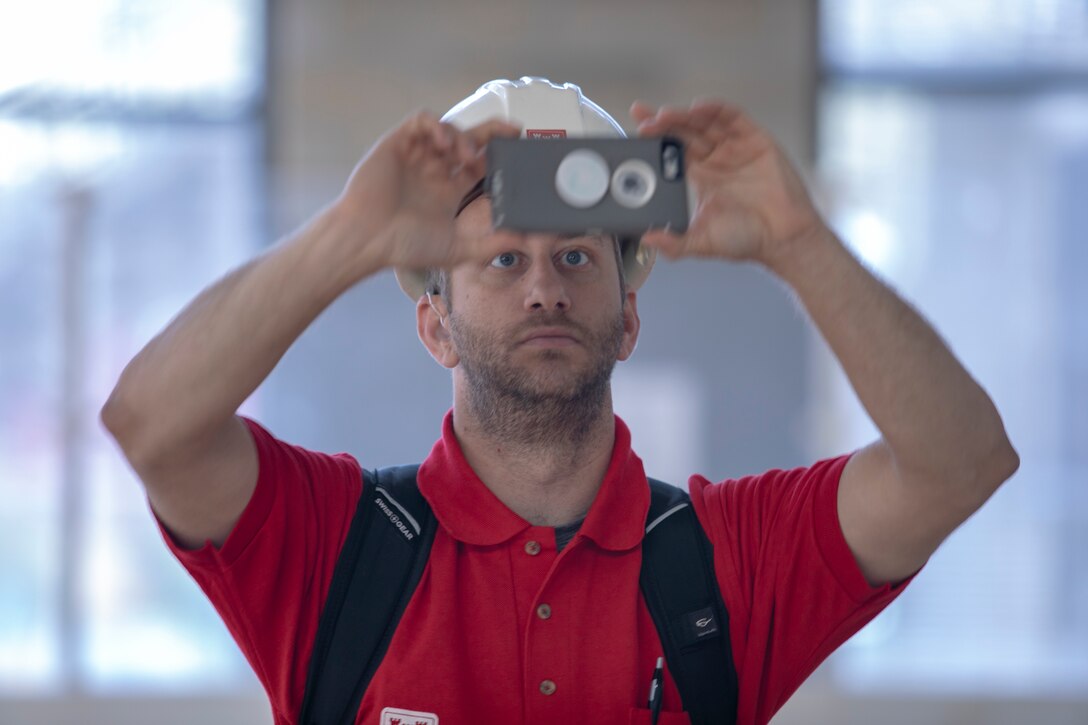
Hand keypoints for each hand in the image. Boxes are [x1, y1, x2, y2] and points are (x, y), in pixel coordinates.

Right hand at [334, 112, 519, 273]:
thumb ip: (491, 243)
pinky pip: (421, 122)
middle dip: (492, 132)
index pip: (480, 164)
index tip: (520, 152)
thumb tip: (523, 238)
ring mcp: (416, 156)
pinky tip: (445, 142)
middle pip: (469, 141)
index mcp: (448, 190)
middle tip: (514, 130)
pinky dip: (437, 125)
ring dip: (462, 136)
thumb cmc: (405, 246)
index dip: (498, 156)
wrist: (367, 239)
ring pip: (447, 130)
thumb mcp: (458, 248)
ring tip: (467, 155)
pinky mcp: (397, 144)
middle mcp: (434, 170)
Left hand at [630, 100, 825, 266]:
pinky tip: (698, 109)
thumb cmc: (745, 239)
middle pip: (684, 131)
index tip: (636, 130)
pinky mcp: (755, 139)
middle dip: (663, 122)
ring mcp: (735, 147)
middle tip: (643, 119)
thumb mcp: (701, 243)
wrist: (784, 238)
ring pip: (704, 122)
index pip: (670, 151)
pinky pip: (732, 118)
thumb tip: (646, 239)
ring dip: (683, 116)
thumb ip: (673, 244)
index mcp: (699, 177)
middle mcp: (715, 159)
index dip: (655, 139)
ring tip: (664, 116)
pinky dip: (715, 110)